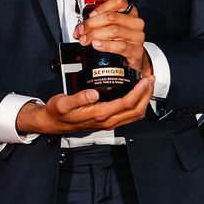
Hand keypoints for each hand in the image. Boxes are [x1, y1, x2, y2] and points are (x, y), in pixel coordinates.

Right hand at [17, 74, 154, 134]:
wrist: (52, 123)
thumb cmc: (58, 113)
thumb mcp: (63, 102)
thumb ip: (78, 98)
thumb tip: (93, 94)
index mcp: (99, 115)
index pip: (127, 104)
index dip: (139, 91)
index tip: (145, 80)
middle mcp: (107, 121)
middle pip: (136, 111)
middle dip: (146, 95)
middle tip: (151, 79)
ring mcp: (108, 123)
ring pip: (134, 115)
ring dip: (144, 100)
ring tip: (147, 85)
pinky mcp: (108, 121)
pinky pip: (128, 115)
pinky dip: (137, 104)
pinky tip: (136, 93)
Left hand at [74, 0, 147, 74]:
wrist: (132, 58)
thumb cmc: (121, 41)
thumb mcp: (112, 27)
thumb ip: (99, 22)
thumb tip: (82, 26)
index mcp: (130, 12)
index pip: (118, 2)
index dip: (101, 8)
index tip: (90, 15)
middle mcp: (135, 23)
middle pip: (111, 17)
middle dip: (91, 24)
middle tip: (81, 31)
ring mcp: (137, 37)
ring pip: (114, 31)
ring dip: (95, 35)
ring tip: (85, 39)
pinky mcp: (136, 51)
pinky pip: (120, 46)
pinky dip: (106, 45)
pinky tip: (97, 45)